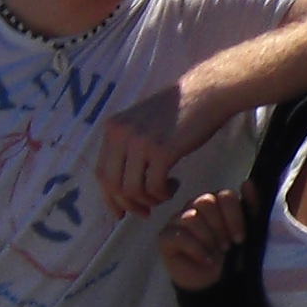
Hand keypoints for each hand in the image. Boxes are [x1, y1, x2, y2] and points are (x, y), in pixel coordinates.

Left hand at [97, 89, 186, 217]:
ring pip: (133, 190)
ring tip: (165, 193)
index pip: (101, 173)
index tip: (121, 213)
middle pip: (113, 185)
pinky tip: (174, 185)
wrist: (205, 93)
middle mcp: (121, 135)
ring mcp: (140, 142)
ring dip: (150, 200)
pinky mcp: (161, 150)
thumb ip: (128, 146)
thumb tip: (121, 183)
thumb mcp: (141, 124)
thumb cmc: (178, 111)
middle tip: (145, 213)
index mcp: (112, 129)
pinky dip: (163, 193)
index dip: (109, 198)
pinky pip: (154, 186)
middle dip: (129, 205)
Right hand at [158, 191, 248, 290]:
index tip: (240, 238)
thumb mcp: (248, 233)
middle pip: (206, 202)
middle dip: (220, 228)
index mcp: (216, 202)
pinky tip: (207, 261)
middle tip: (226, 247)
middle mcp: (194, 206)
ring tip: (217, 254)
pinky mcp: (165, 237)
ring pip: (191, 217)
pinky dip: (197, 250)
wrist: (216, 284)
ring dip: (208, 238)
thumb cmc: (232, 256)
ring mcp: (177, 220)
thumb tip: (248, 183)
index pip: (224, 195)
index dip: (234, 216)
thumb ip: (251, 208)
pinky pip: (180, 236)